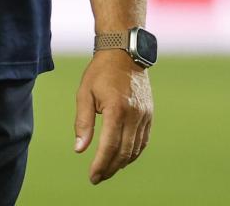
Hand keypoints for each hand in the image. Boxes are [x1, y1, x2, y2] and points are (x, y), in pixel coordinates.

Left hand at [73, 49, 153, 184]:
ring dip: (122, 163)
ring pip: (135, 149)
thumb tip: (79, 149)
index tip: (92, 177)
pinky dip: (133, 153)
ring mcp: (144, 115)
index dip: (100, 165)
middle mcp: (134, 115)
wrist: (124, 52)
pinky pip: (143, 141)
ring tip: (108, 170)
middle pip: (123, 152)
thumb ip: (83, 122)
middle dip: (110, 168)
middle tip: (98, 178)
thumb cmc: (100, 72)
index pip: (109, 146)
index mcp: (116, 110)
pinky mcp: (149, 114)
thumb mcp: (84, 93)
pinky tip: (123, 158)